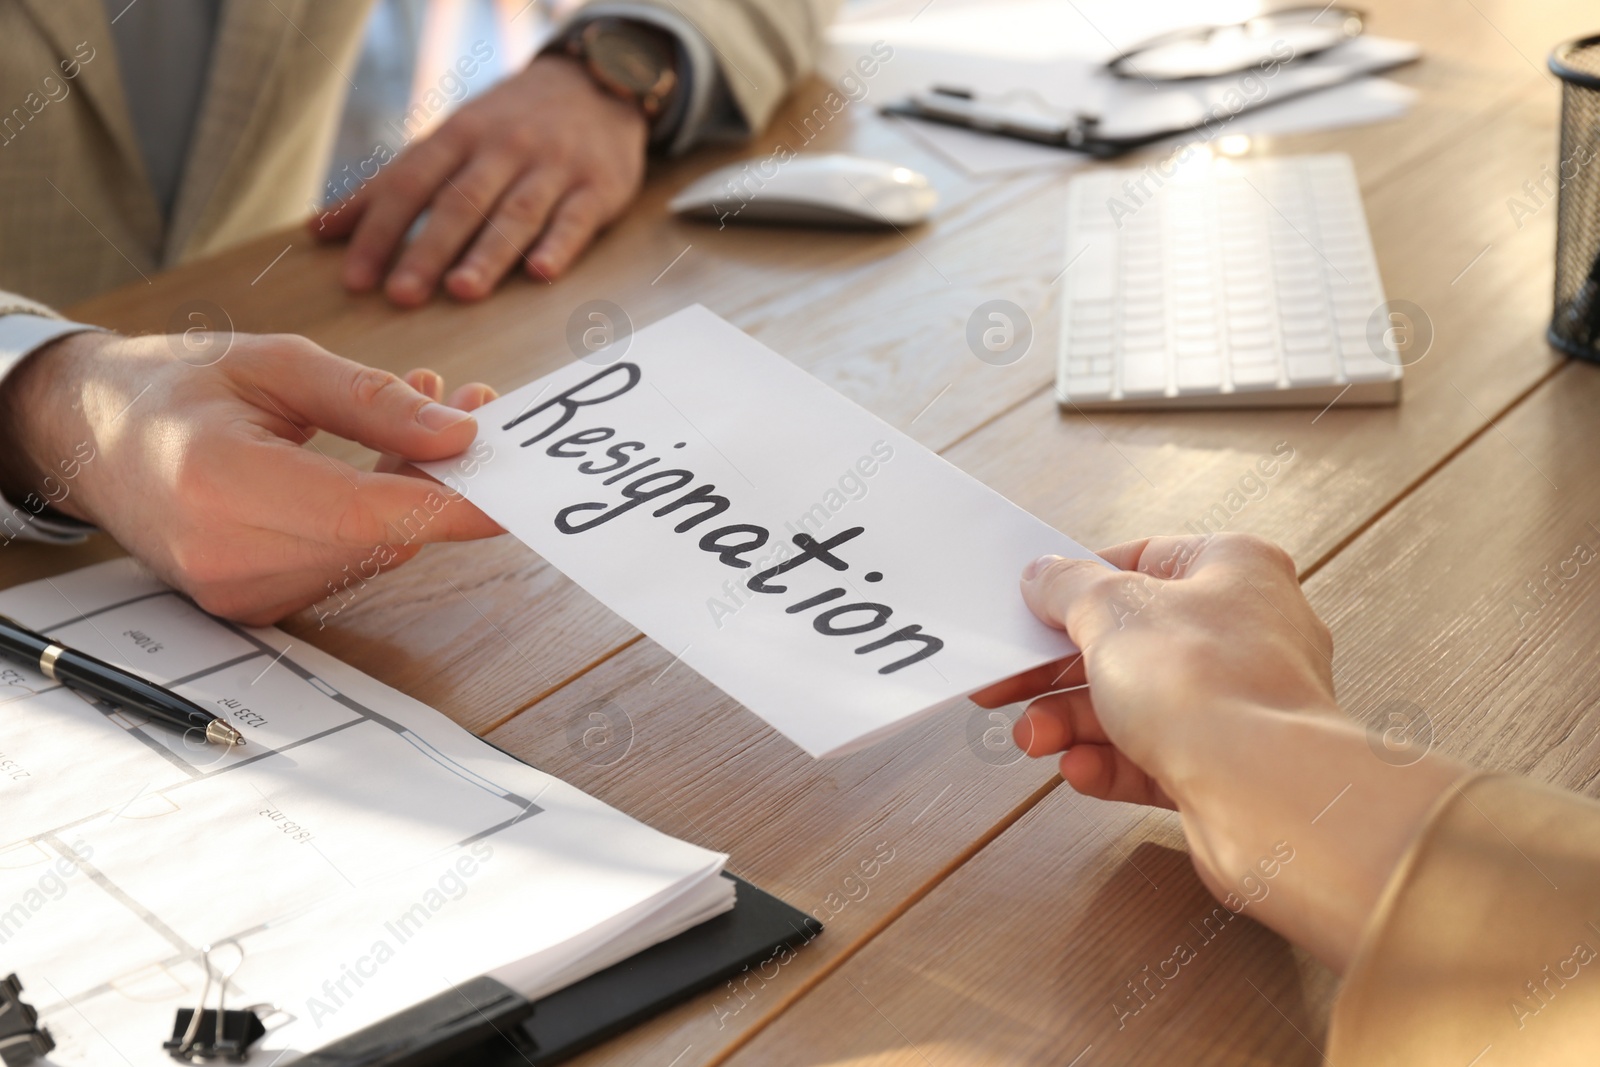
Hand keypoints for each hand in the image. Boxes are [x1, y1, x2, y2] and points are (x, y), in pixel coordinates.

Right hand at [0, 331, 502, 623]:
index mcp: (222, 485)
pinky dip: (378, 517)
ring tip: (425, 417)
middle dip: (443, 480)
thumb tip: (461, 432)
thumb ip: (372, 400)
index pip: (368, 513)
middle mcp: (228, 556)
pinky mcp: (253, 604)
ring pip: (372, 552)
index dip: (453, 505)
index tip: (517, 493)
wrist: (88, 437)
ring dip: (414, 494)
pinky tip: (384, 464)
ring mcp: (238, 591)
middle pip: (381, 535)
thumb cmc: (173, 388)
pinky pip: (345, 563)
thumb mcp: (275, 364)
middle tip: (475, 412)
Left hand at [316, 54, 648, 304]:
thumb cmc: (508, 126)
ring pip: (515, 213)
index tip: (357, 280)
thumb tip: (317, 230)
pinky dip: (558, 245)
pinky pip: (575, 219)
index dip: (379, 231)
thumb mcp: (447, 140)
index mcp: (458, 136)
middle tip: (401, 295)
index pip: (410, 184)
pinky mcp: (597, 187)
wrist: (595, 87)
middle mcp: (503, 149)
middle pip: (460, 202)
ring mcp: (552, 167)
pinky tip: (540, 273)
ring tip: (461, 291)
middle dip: (428, 250)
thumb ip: (386, 187)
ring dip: (487, 253)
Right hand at [973, 533, 1464, 971]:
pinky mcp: (1229, 769)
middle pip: (1131, 640)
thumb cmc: (1207, 686)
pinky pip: (1154, 757)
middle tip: (1011, 683)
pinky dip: (1108, 762)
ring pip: (1136, 705)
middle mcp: (1247, 632)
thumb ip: (1067, 587)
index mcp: (1234, 569)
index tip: (1034, 605)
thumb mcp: (1109, 610)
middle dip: (1061, 671)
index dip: (1082, 583)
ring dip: (1074, 722)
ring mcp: (1240, 704)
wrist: (1264, 797)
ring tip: (1035, 738)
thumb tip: (1044, 575)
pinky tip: (1078, 769)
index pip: (1145, 560)